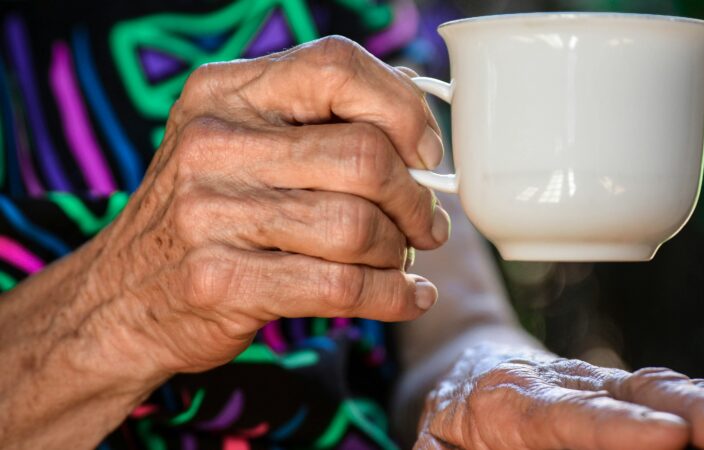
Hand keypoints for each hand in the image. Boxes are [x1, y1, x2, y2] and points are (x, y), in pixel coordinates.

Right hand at [75, 36, 449, 380]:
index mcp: (225, 92)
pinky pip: (342, 286)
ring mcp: (211, 214)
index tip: (425, 153)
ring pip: (358, 226)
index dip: (401, 108)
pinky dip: (393, 296)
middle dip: (414, 197)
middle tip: (425, 223)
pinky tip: (408, 296)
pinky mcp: (222, 281)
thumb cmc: (206, 213)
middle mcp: (213, 143)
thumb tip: (414, 106)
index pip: (337, 66)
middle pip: (364, 155)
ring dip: (400, 250)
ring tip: (403, 258)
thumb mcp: (238, 142)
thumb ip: (314, 117)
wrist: (119, 298)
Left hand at [415, 345, 703, 449]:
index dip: (618, 427)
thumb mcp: (436, 445)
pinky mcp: (632, 395)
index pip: (567, 415)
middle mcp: (569, 385)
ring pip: (669, 389)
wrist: (467, 369)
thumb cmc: (450, 423)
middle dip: (696, 413)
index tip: (666, 439)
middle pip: (635, 395)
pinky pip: (683, 395)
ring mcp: (606, 386)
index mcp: (511, 400)